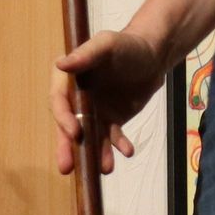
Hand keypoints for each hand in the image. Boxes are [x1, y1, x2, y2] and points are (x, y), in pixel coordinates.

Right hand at [50, 28, 165, 174]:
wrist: (154, 56)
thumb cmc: (128, 45)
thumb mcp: (107, 44)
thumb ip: (85, 55)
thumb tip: (61, 64)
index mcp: (69, 79)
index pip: (60, 102)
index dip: (64, 118)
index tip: (75, 132)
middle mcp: (77, 98)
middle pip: (68, 126)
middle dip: (67, 148)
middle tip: (66, 168)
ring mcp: (94, 112)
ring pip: (90, 138)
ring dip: (95, 154)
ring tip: (104, 169)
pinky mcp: (112, 121)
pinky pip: (112, 138)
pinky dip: (118, 146)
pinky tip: (127, 151)